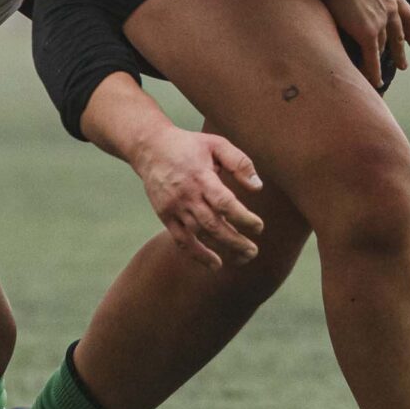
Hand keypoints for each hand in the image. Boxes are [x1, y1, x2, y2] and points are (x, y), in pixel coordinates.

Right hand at [124, 121, 265, 269]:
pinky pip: (181, 240)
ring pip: (199, 235)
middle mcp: (187, 195)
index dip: (243, 218)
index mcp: (201, 177)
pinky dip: (198, 254)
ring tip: (243, 258)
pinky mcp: (165, 216)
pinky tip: (215, 264)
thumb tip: (258, 186)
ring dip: (221, 250)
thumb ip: (239, 162)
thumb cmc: (189, 145)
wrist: (150, 148)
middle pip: (213, 225)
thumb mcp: (216, 144)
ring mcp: (174, 208)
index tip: (259, 227)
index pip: (224, 203)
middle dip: (235, 241)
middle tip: (254, 251)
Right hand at [315, 0, 409, 87]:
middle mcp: (391, 9)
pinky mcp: (368, 34)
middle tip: (403, 65)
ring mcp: (381, 23)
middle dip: (401, 51)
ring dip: (382, 63)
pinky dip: (374, 71)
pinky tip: (375, 81)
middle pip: (399, 36)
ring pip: (383, 49)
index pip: (408, 15)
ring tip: (380, 75)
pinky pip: (373, 58)